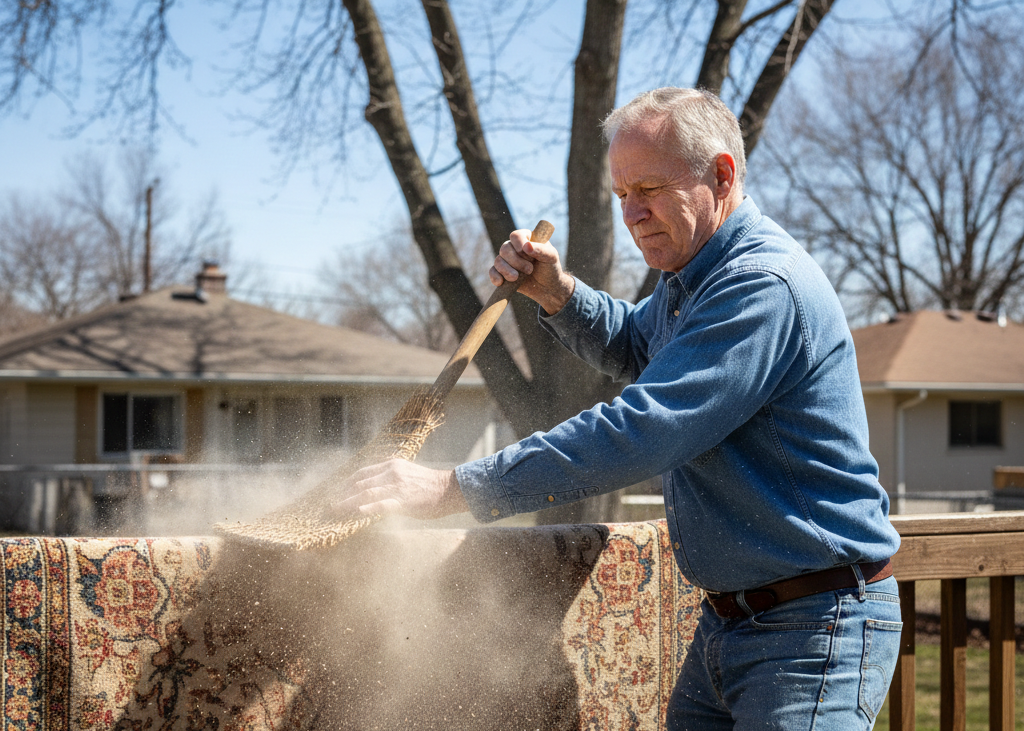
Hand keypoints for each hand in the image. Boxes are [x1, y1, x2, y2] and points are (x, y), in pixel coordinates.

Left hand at [329, 459, 468, 519]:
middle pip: (359, 483)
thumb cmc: (429, 485)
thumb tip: (374, 488)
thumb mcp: (407, 473)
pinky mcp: (404, 500)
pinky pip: (382, 504)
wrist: (450, 489)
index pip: (362, 473)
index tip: (335, 492)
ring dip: (348, 503)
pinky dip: (368, 508)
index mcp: (391, 464)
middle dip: (342, 494)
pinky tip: (357, 512)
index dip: (346, 483)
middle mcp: (391, 473)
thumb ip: (390, 478)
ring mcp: (397, 487)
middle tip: (330, 504)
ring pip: (366, 493)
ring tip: (335, 510)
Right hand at [489, 228, 574, 314]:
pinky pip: (493, 272)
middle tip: (529, 270)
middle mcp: (514, 247)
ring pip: (498, 260)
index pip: (516, 236)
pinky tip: (501, 282)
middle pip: (505, 248)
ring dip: (507, 270)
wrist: (547, 287)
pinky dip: (495, 277)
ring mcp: (507, 260)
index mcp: (526, 239)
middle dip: (516, 261)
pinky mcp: (502, 273)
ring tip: (517, 278)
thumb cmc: (550, 269)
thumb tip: (526, 246)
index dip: (518, 243)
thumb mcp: (551, 257)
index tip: (524, 251)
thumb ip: (541, 250)